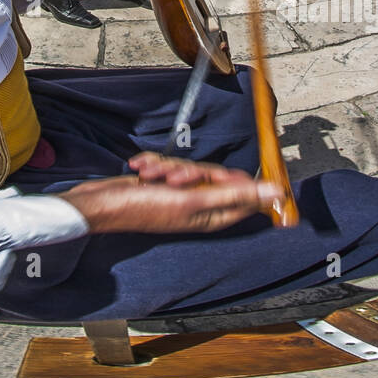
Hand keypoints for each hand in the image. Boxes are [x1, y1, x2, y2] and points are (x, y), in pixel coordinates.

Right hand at [62, 153, 280, 234]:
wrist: (100, 203)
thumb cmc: (143, 207)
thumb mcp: (191, 200)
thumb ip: (235, 195)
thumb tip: (276, 192)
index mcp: (212, 215)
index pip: (245, 196)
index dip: (236, 182)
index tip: (215, 176)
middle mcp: (199, 204)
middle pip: (215, 176)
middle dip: (192, 170)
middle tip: (172, 179)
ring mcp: (179, 193)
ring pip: (189, 167)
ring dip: (168, 166)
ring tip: (149, 175)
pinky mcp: (161, 181)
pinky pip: (167, 163)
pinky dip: (153, 163)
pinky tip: (139, 169)